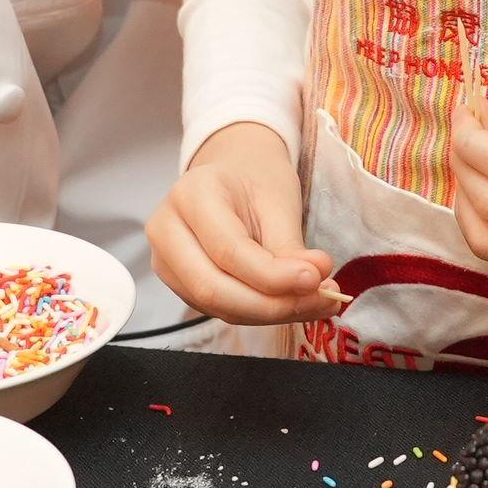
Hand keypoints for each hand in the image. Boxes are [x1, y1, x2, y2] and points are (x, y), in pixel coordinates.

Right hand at [150, 124, 337, 326]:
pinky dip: (261, 312)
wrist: (234, 174)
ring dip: (271, 313)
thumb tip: (314, 283)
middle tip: (322, 299)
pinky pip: (220, 309)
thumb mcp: (277, 201)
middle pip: (213, 288)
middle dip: (272, 305)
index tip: (317, 280)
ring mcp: (166, 261)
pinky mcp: (179, 284)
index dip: (273, 275)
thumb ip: (289, 247)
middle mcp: (166, 230)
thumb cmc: (255, 180)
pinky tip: (293, 302)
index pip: (229, 251)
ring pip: (217, 307)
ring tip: (317, 301)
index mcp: (189, 195)